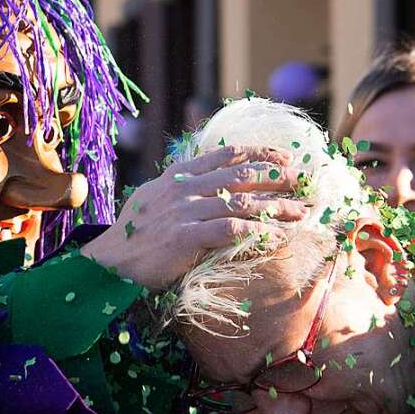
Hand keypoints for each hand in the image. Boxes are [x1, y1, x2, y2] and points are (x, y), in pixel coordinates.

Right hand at [81, 146, 307, 288]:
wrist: (110, 261)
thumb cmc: (133, 235)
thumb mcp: (153, 198)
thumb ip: (178, 187)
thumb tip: (204, 181)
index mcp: (177, 175)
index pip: (225, 154)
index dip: (259, 152)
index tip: (284, 157)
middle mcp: (183, 188)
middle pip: (240, 174)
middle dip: (276, 176)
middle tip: (303, 180)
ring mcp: (185, 211)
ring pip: (241, 201)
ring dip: (276, 206)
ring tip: (300, 211)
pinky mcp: (186, 237)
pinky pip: (231, 230)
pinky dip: (258, 231)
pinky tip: (276, 236)